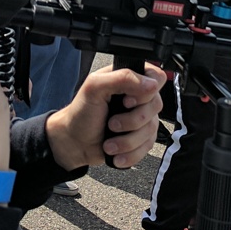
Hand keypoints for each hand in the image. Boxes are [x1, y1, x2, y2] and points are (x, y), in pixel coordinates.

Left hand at [45, 64, 164, 169]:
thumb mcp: (94, 88)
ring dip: (127, 141)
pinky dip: (130, 153)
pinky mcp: (141, 138)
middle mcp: (138, 97)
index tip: (128, 101)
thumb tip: (150, 83)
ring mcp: (141, 118)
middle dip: (131, 121)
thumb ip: (122, 78)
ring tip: (109, 143)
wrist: (74, 143)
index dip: (147, 91)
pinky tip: (116, 153)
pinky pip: (148, 147)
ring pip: (151, 129)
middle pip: (156, 105)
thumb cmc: (80, 113)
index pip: (156, 76)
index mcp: (128, 79)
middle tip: (111, 123)